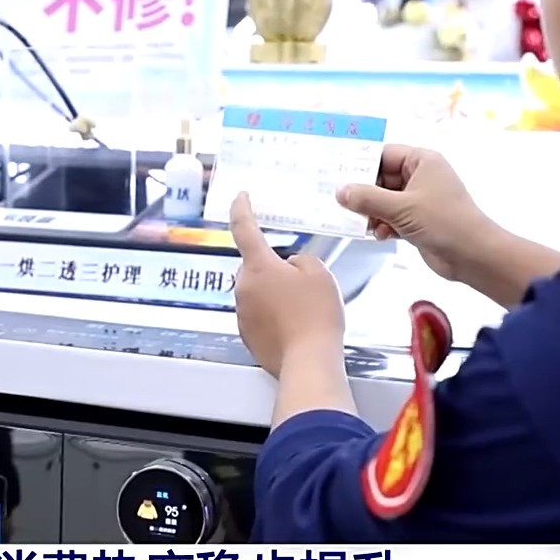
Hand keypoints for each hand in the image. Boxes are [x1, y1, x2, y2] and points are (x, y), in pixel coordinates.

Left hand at [230, 193, 344, 377]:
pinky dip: (273, 315)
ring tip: (302, 309)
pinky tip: (294, 324)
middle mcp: (243, 287)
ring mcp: (242, 312)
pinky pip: (258, 314)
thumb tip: (291, 266)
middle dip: (273, 268)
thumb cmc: (315, 318)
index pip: (244, 228)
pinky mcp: (247, 334)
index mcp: (258, 266)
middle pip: (255, 266)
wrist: (308, 362)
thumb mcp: (319, 274)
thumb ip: (301, 260)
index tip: (240, 198)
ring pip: (257, 291)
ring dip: (274, 293)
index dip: (242, 209)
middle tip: (301, 282)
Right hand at [336, 144, 496, 280]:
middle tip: (340, 202)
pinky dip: (383, 225)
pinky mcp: (418, 220)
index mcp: (422, 161)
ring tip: (361, 223)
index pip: (383, 154)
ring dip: (371, 212)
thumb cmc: (444, 221)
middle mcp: (420, 176)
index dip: (360, 163)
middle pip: (381, 178)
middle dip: (363, 193)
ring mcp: (419, 199)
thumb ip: (367, 198)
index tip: (337, 173)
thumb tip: (340, 191)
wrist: (473, 255)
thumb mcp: (400, 207)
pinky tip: (379, 235)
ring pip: (384, 200)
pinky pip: (391, 217)